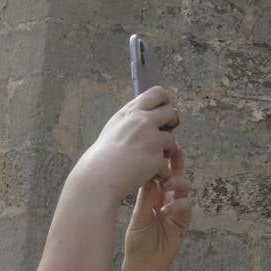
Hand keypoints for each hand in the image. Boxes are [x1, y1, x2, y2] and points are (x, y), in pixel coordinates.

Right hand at [72, 86, 181, 203]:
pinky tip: (147, 175)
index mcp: (130, 112)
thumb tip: (149, 115)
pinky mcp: (156, 157)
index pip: (158, 93)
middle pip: (171, 111)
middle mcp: (142, 121)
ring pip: (172, 139)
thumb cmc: (103, 158)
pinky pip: (166, 164)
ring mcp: (151, 138)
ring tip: (149, 161)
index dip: (165, 103)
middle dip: (172, 124)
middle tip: (163, 136)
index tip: (162, 114)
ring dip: (165, 151)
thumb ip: (132, 120)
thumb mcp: (114, 128)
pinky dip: (159, 172)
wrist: (99, 177)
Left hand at [123, 147, 191, 270]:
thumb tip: (150, 176)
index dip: (160, 160)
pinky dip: (177, 205)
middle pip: (175, 173)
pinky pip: (186, 205)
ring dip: (176, 182)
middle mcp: (166, 197)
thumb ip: (146, 198)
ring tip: (166, 185)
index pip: (158, 171)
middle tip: (174, 152)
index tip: (156, 149)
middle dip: (176, 160)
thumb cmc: (138, 238)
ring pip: (183, 186)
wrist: (144, 261)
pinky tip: (166, 210)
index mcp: (153, 193)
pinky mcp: (184, 219)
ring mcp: (177, 207)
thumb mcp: (138, 215)